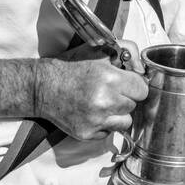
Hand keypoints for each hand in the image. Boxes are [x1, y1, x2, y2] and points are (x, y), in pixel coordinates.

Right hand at [34, 41, 148, 141]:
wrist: (41, 87)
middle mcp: (104, 102)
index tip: (126, 82)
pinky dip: (104, 124)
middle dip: (125, 97)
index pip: (142, 90)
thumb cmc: (71, 67)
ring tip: (102, 102)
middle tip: (110, 90)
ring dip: (118, 113)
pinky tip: (91, 112)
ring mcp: (96, 121)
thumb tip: (143, 69)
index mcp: (110, 80)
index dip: (135, 84)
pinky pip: (108, 132)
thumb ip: (128, 51)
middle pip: (133, 105)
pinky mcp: (87, 134)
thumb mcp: (99, 50)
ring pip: (125, 122)